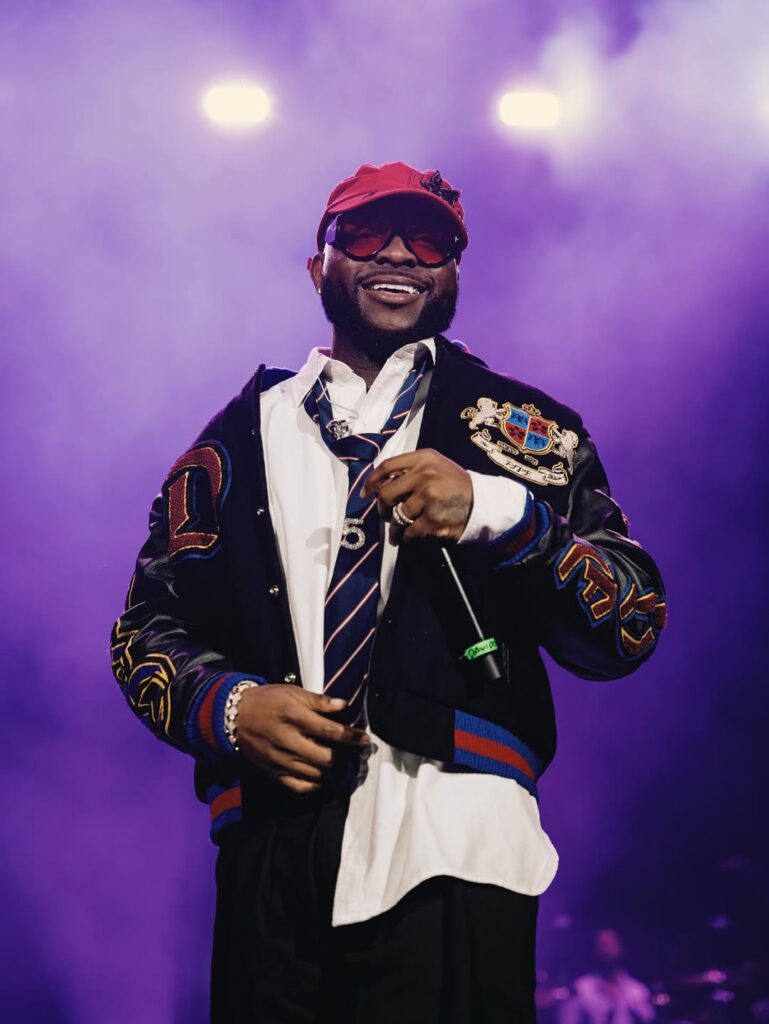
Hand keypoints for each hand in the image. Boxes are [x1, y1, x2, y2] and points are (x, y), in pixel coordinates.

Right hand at [235, 685, 368, 793]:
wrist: (234, 715)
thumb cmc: (268, 700)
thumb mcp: (293, 692)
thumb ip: (319, 701)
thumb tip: (344, 706)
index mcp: (293, 717)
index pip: (329, 731)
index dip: (350, 737)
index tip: (365, 740)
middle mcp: (286, 740)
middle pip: (324, 758)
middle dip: (340, 756)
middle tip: (346, 752)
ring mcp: (278, 759)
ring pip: (313, 774)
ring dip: (328, 770)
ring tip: (333, 762)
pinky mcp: (271, 772)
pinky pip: (297, 786)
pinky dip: (312, 784)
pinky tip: (319, 777)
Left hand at [362, 449, 472, 541]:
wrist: (483, 502)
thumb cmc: (456, 484)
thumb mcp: (436, 465)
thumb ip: (411, 469)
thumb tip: (380, 484)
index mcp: (424, 458)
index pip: (387, 467)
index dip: (371, 481)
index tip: (365, 493)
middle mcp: (425, 474)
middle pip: (386, 494)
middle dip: (382, 508)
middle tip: (386, 515)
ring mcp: (429, 497)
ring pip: (397, 516)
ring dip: (394, 527)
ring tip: (397, 533)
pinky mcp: (433, 518)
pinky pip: (409, 531)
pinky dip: (407, 536)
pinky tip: (410, 537)